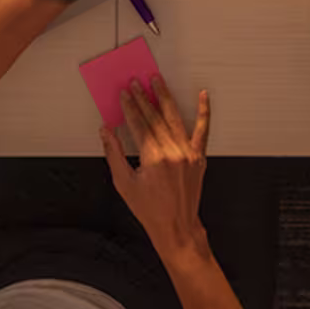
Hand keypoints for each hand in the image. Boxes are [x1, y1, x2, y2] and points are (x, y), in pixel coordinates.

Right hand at [101, 76, 210, 258]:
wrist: (176, 226)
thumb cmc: (150, 210)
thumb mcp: (124, 183)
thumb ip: (114, 154)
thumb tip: (106, 132)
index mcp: (154, 159)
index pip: (139, 125)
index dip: (129, 108)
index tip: (124, 95)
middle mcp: (173, 153)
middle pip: (155, 118)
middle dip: (143, 98)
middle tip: (135, 83)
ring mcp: (188, 154)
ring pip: (175, 119)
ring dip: (165, 98)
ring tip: (158, 82)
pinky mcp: (198, 157)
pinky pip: (203, 130)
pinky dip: (203, 112)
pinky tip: (203, 97)